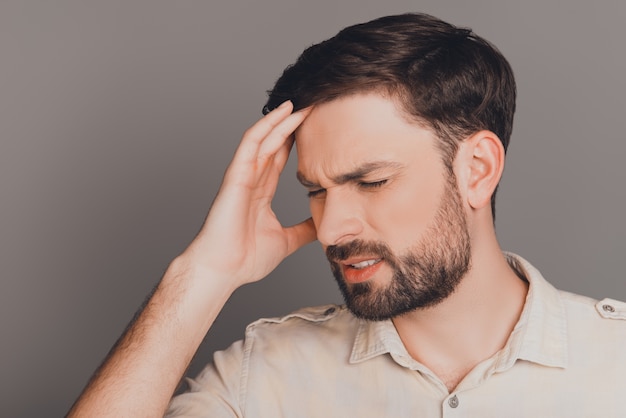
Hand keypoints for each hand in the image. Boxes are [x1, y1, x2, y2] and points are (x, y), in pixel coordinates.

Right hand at [183, 101, 315, 289]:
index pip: (280, 160)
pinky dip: (265, 126)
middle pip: (273, 144)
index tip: (316, 129)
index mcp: (260, 193)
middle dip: (292, 126)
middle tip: (313, 108)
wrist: (224, 271)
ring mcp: (242, 176)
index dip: (296, 142)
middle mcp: (251, 180)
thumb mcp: (287, 241)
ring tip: (301, 103)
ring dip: (282, 119)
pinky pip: (250, 143)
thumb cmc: (245, 259)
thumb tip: (321, 227)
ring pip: (263, 138)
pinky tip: (281, 113)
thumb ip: (303, 230)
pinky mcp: (235, 175)